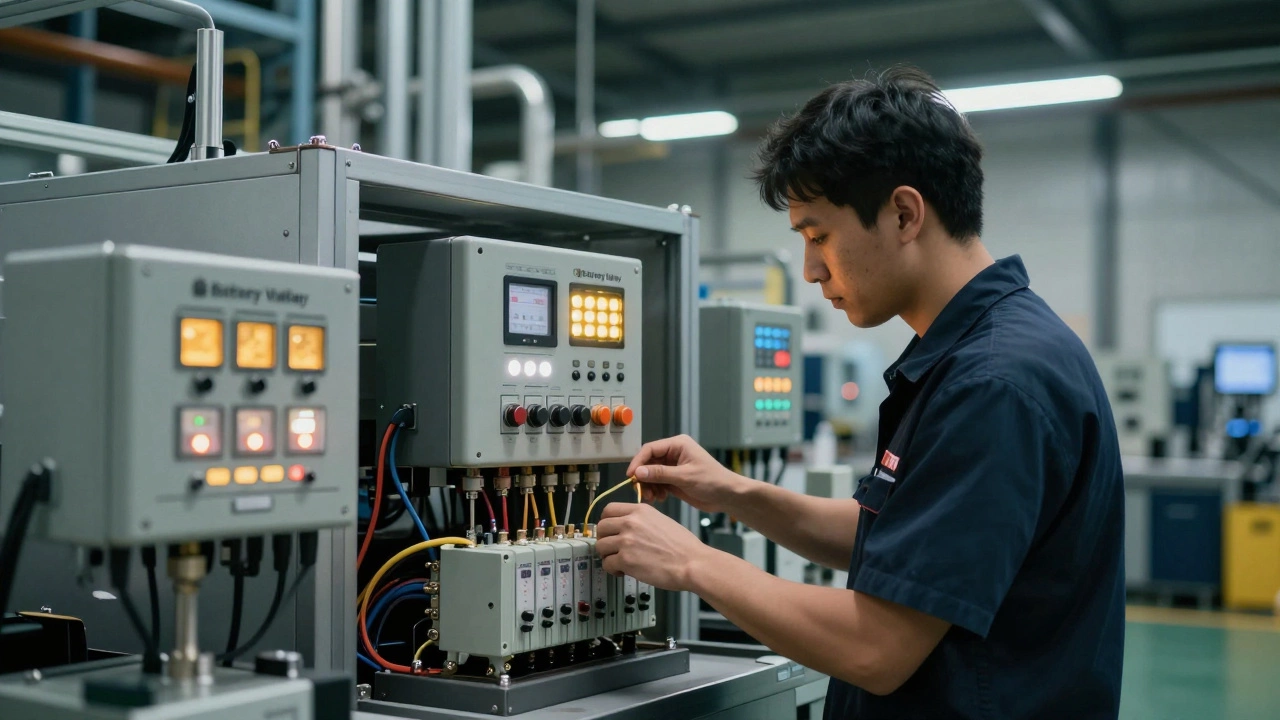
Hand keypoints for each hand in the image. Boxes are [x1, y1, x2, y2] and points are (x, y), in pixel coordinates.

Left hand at [594, 503, 711, 591]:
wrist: (692, 563)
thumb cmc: (683, 547)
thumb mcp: (662, 520)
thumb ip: (641, 521)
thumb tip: (627, 528)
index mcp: (640, 511)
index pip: (608, 509)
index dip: (606, 521)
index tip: (608, 530)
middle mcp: (630, 523)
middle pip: (601, 527)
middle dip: (604, 539)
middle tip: (612, 548)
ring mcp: (626, 541)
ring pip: (601, 546)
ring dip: (607, 556)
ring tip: (619, 561)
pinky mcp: (626, 560)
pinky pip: (607, 564)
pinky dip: (613, 570)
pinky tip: (623, 571)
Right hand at [626, 435, 747, 513]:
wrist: (727, 496)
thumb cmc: (712, 481)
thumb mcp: (685, 477)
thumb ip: (660, 473)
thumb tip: (638, 472)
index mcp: (677, 445)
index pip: (650, 449)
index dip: (638, 462)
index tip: (630, 476)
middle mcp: (674, 453)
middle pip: (648, 462)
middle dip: (643, 477)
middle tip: (641, 491)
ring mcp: (673, 467)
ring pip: (651, 474)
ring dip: (648, 486)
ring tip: (653, 497)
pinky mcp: (674, 479)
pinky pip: (658, 483)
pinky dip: (655, 490)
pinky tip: (660, 498)